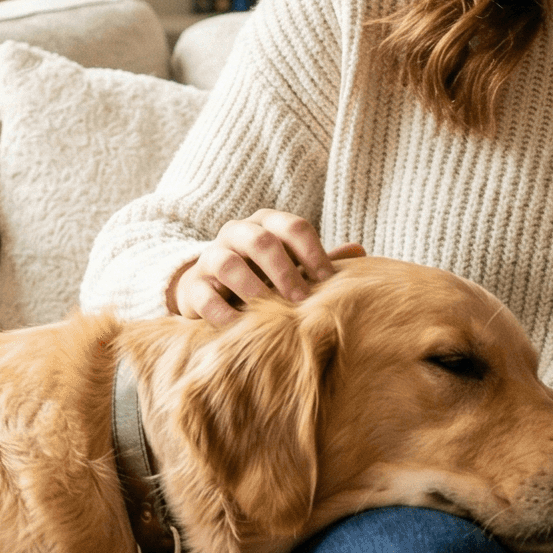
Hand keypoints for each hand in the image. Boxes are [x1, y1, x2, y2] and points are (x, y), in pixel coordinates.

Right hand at [170, 211, 362, 325]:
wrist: (209, 290)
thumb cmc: (262, 276)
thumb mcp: (290, 266)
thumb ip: (318, 261)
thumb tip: (360, 251)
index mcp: (266, 223)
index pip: (293, 226)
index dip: (314, 253)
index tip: (328, 282)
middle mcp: (236, 233)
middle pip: (262, 241)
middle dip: (285, 271)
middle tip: (302, 301)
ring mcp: (210, 257)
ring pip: (229, 264)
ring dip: (254, 290)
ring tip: (271, 314)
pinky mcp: (192, 286)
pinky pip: (205, 296)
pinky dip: (223, 314)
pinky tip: (241, 329)